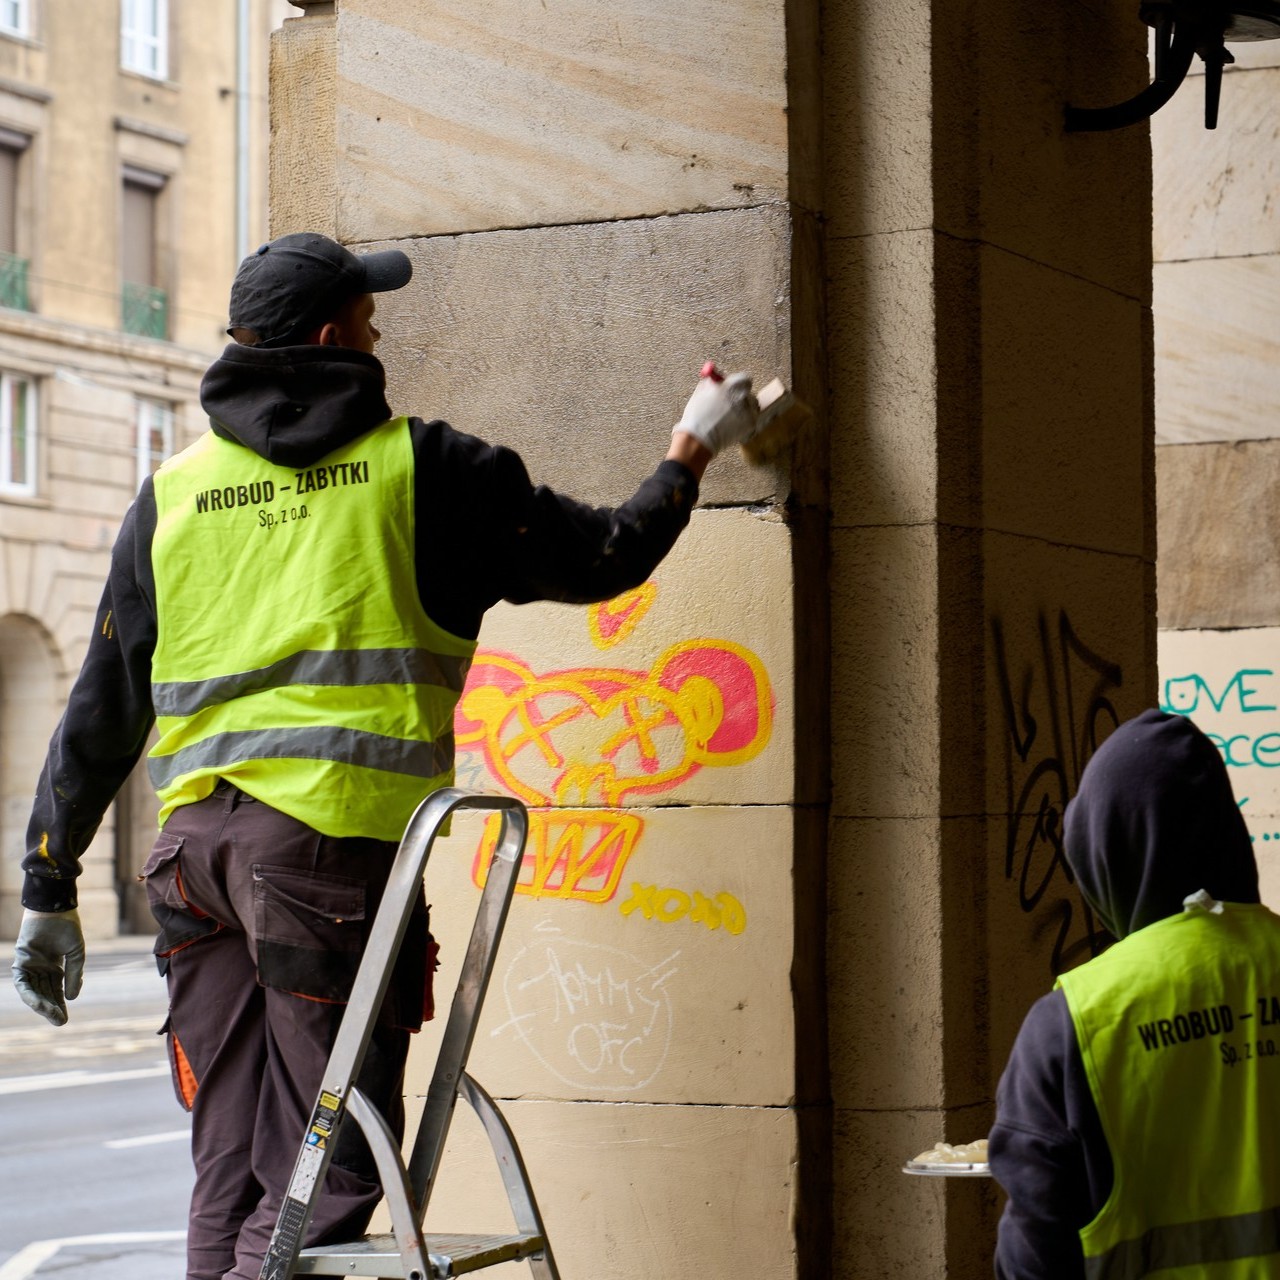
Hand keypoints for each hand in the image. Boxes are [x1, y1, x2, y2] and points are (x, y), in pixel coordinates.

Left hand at [12, 908, 84, 1025]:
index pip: (56, 990)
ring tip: (52, 1016)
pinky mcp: (21, 963)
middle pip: (45, 994)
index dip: (60, 1005)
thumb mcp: (76, 953)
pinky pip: (23, 984)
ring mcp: (30, 967)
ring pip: (34, 992)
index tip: (64, 1020)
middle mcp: (41, 969)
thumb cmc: (67, 927)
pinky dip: (30, 995)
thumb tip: (72, 998)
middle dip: (52, 1009)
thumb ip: (75, 975)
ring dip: (42, 1005)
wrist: (54, 909)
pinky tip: (41, 1005)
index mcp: (54, 966)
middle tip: (60, 1022)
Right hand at [672, 366, 758, 455]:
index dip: (738, 384)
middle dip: (741, 399)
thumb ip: (714, 381)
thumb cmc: (697, 415)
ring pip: (751, 408)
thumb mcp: (702, 391)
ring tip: (728, 419)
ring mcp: (749, 410)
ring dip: (744, 411)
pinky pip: (751, 421)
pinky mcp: (751, 424)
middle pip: (749, 394)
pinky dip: (743, 424)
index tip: (732, 390)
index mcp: (732, 384)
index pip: (744, 378)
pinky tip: (730, 427)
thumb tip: (721, 378)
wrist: (699, 438)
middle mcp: (743, 395)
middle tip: (730, 406)